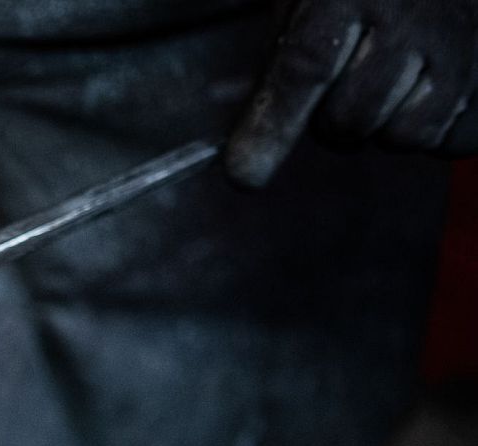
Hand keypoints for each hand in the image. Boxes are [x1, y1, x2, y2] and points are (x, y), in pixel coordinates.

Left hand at [227, 0, 477, 186]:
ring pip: (400, 135)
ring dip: (378, 128)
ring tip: (384, 88)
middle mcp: (412, 15)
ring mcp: (459, 45)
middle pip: (349, 116)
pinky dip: (424, 132)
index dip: (273, 125)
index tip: (244, 174)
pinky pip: (444, 139)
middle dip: (329, 123)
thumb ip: (280, 53)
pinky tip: (422, 97)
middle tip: (338, 93)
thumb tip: (246, 149)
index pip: (306, 66)